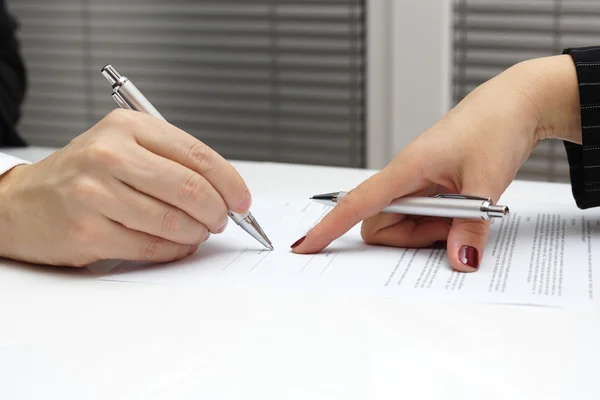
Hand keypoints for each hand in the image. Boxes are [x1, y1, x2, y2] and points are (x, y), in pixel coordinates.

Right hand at [0, 110, 250, 266]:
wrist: (24, 202)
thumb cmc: (84, 175)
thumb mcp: (125, 147)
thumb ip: (173, 162)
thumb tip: (226, 192)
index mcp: (128, 128)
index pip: (198, 155)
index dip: (230, 183)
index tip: (242, 201)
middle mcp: (110, 155)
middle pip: (191, 189)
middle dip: (218, 211)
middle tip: (222, 220)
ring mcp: (96, 194)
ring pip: (174, 221)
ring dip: (197, 233)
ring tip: (198, 232)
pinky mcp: (88, 231)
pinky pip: (152, 246)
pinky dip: (175, 250)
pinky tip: (177, 245)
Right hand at [292, 55, 580, 271]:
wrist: (516, 104)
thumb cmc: (495, 127)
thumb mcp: (486, 183)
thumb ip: (471, 228)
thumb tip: (460, 262)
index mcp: (406, 168)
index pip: (357, 203)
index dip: (329, 227)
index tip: (305, 246)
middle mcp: (404, 176)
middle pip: (380, 223)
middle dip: (411, 238)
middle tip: (454, 227)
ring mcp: (416, 182)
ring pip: (402, 223)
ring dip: (429, 231)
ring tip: (467, 212)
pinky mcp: (430, 186)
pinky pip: (420, 216)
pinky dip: (438, 223)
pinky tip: (464, 210)